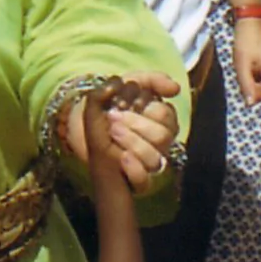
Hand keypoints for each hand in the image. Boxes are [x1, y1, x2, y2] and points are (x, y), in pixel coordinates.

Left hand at [59, 74, 180, 192]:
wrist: (85, 128)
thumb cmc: (110, 105)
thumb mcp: (126, 85)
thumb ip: (151, 80)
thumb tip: (175, 88)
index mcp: (162, 121)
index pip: (165, 114)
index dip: (143, 107)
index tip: (118, 103)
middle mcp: (160, 143)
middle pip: (162, 136)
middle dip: (136, 124)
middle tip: (112, 118)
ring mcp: (150, 163)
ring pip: (155, 158)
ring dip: (132, 142)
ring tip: (113, 132)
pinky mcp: (139, 181)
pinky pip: (144, 181)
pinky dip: (135, 169)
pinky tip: (123, 158)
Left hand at [231, 18, 260, 104]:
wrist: (252, 29)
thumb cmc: (245, 46)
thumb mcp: (242, 67)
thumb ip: (247, 86)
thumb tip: (251, 104)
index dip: (256, 95)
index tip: (244, 88)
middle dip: (258, 89)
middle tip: (247, 76)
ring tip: (252, 71)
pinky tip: (259, 70)